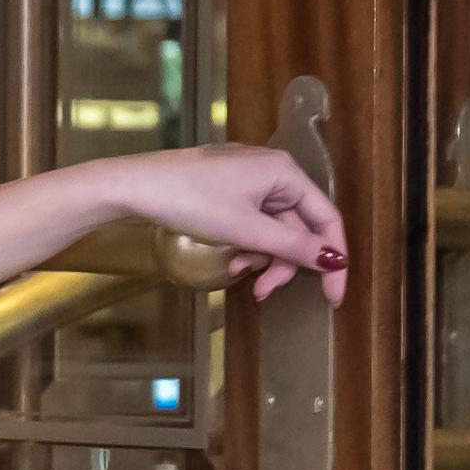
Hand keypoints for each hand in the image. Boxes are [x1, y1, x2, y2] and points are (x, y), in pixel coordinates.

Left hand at [90, 144, 350, 298]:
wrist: (135, 186)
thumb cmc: (191, 200)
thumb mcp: (246, 229)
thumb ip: (293, 246)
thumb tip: (335, 259)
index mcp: (285, 173)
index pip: (326, 219)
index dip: (333, 259)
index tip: (333, 298)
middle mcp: (273, 172)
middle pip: (298, 228)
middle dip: (284, 263)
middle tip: (264, 291)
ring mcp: (250, 179)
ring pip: (274, 230)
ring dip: (262, 257)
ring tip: (239, 273)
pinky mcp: (230, 189)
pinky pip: (253, 223)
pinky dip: (246, 245)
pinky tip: (230, 259)